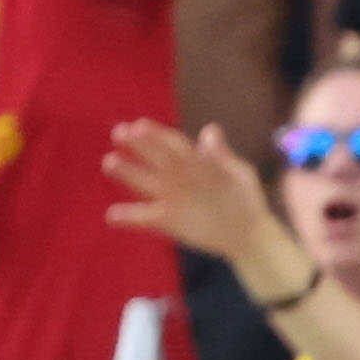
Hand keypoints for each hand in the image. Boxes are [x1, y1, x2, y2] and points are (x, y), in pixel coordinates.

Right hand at [96, 115, 283, 272]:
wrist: (249, 234)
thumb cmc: (245, 199)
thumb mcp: (239, 174)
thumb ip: (223, 156)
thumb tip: (211, 130)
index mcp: (194, 161)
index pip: (172, 143)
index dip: (158, 134)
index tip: (140, 125)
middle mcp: (176, 176)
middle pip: (154, 157)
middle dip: (137, 144)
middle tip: (120, 133)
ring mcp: (169, 198)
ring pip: (144, 183)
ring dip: (126, 172)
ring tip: (110, 162)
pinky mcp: (166, 221)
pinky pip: (143, 218)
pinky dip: (128, 217)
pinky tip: (113, 215)